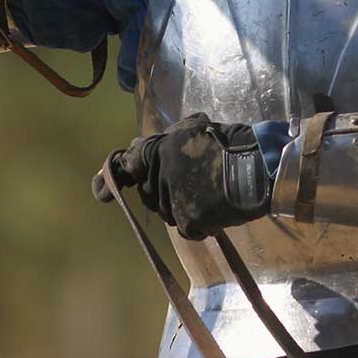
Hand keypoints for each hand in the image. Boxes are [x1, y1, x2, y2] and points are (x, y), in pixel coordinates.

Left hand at [102, 113, 271, 239]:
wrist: (257, 167)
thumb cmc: (230, 143)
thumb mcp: (194, 128)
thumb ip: (165, 139)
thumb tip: (135, 146)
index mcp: (160, 149)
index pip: (128, 164)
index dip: (109, 179)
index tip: (101, 194)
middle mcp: (160, 174)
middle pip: (150, 194)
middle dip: (164, 192)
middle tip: (192, 184)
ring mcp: (173, 199)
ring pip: (168, 212)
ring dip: (184, 207)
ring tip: (210, 194)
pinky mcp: (188, 220)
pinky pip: (187, 228)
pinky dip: (200, 224)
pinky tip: (216, 210)